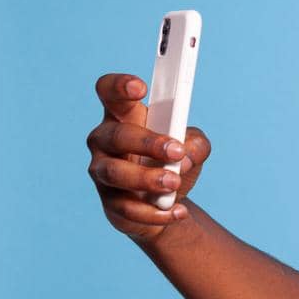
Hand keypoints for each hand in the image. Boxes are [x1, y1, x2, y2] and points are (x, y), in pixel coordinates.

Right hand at [87, 73, 212, 242]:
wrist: (165, 204)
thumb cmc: (172, 164)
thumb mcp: (192, 148)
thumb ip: (195, 143)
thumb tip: (185, 156)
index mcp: (123, 117)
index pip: (109, 92)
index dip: (119, 86)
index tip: (140, 88)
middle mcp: (105, 141)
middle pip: (116, 135)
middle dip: (147, 143)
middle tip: (176, 152)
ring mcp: (103, 172)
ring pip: (115, 172)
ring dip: (147, 178)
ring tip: (174, 183)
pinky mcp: (110, 203)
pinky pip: (127, 209)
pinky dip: (155, 212)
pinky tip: (177, 211)